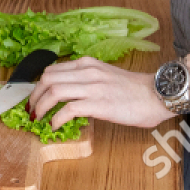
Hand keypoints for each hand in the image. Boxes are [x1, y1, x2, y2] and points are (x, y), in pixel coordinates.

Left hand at [27, 56, 169, 129]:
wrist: (157, 95)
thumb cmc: (135, 90)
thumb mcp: (106, 76)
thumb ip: (87, 80)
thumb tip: (69, 94)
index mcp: (87, 64)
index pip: (52, 70)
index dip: (38, 85)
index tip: (34, 98)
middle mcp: (87, 72)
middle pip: (47, 78)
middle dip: (34, 96)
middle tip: (31, 110)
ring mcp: (93, 87)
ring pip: (54, 91)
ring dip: (41, 107)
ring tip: (38, 118)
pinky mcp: (99, 104)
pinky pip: (68, 109)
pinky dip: (56, 119)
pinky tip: (55, 126)